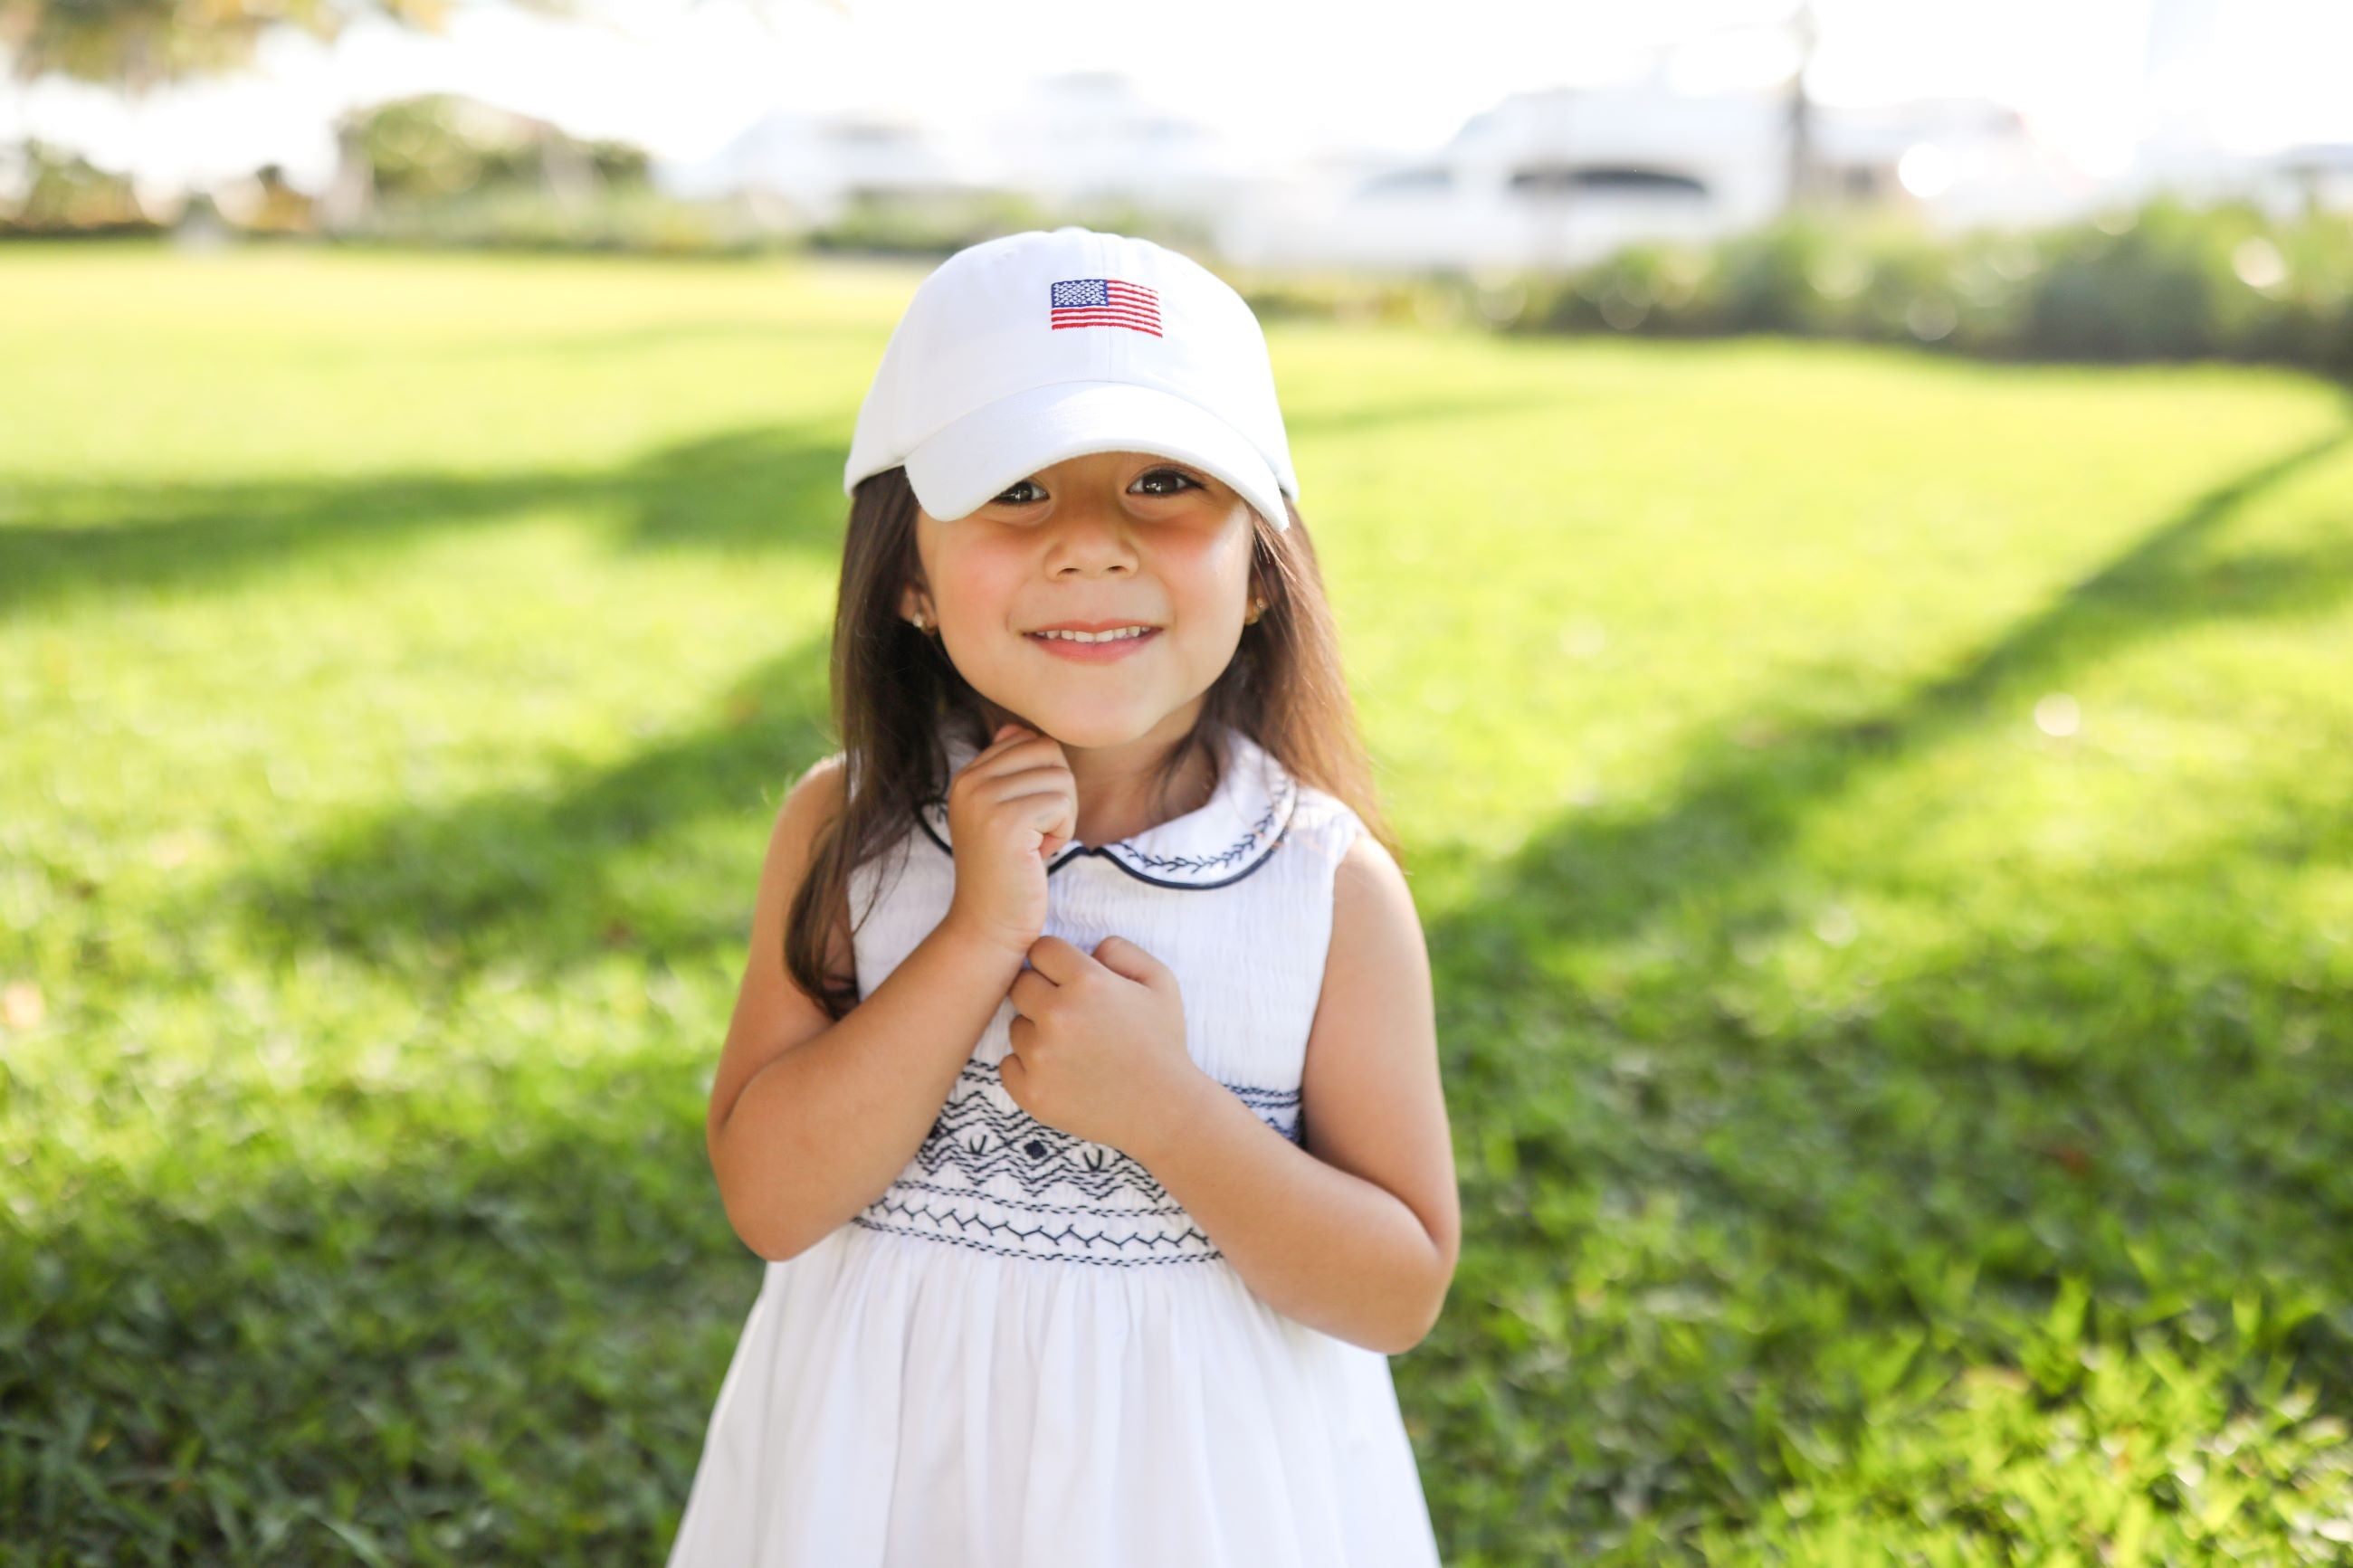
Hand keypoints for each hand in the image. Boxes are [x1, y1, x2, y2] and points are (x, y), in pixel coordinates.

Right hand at [940, 722, 1077, 961]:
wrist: (988, 925)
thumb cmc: (1008, 872)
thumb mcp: (1002, 814)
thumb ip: (1010, 770)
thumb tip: (1017, 728)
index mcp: (967, 775)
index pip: (1030, 741)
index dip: (1045, 780)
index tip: (1028, 819)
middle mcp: (969, 780)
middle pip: (1049, 753)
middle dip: (1058, 794)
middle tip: (1038, 832)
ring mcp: (984, 799)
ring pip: (1060, 778)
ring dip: (1062, 816)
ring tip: (1036, 845)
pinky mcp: (1006, 821)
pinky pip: (1063, 803)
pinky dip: (1063, 832)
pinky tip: (1040, 855)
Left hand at [1000, 933, 1203, 1156]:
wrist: (1165, 1111)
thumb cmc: (1163, 1043)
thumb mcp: (1160, 981)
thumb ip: (1122, 950)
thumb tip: (1089, 949)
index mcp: (1087, 982)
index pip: (1042, 949)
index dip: (1056, 962)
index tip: (1068, 979)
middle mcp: (1058, 1015)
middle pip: (1020, 984)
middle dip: (1042, 993)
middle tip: (1071, 1016)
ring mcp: (1040, 1056)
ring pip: (1015, 1026)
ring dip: (1036, 1033)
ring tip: (1074, 1050)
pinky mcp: (1031, 1091)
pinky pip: (1008, 1064)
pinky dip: (1027, 1068)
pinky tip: (1061, 1073)